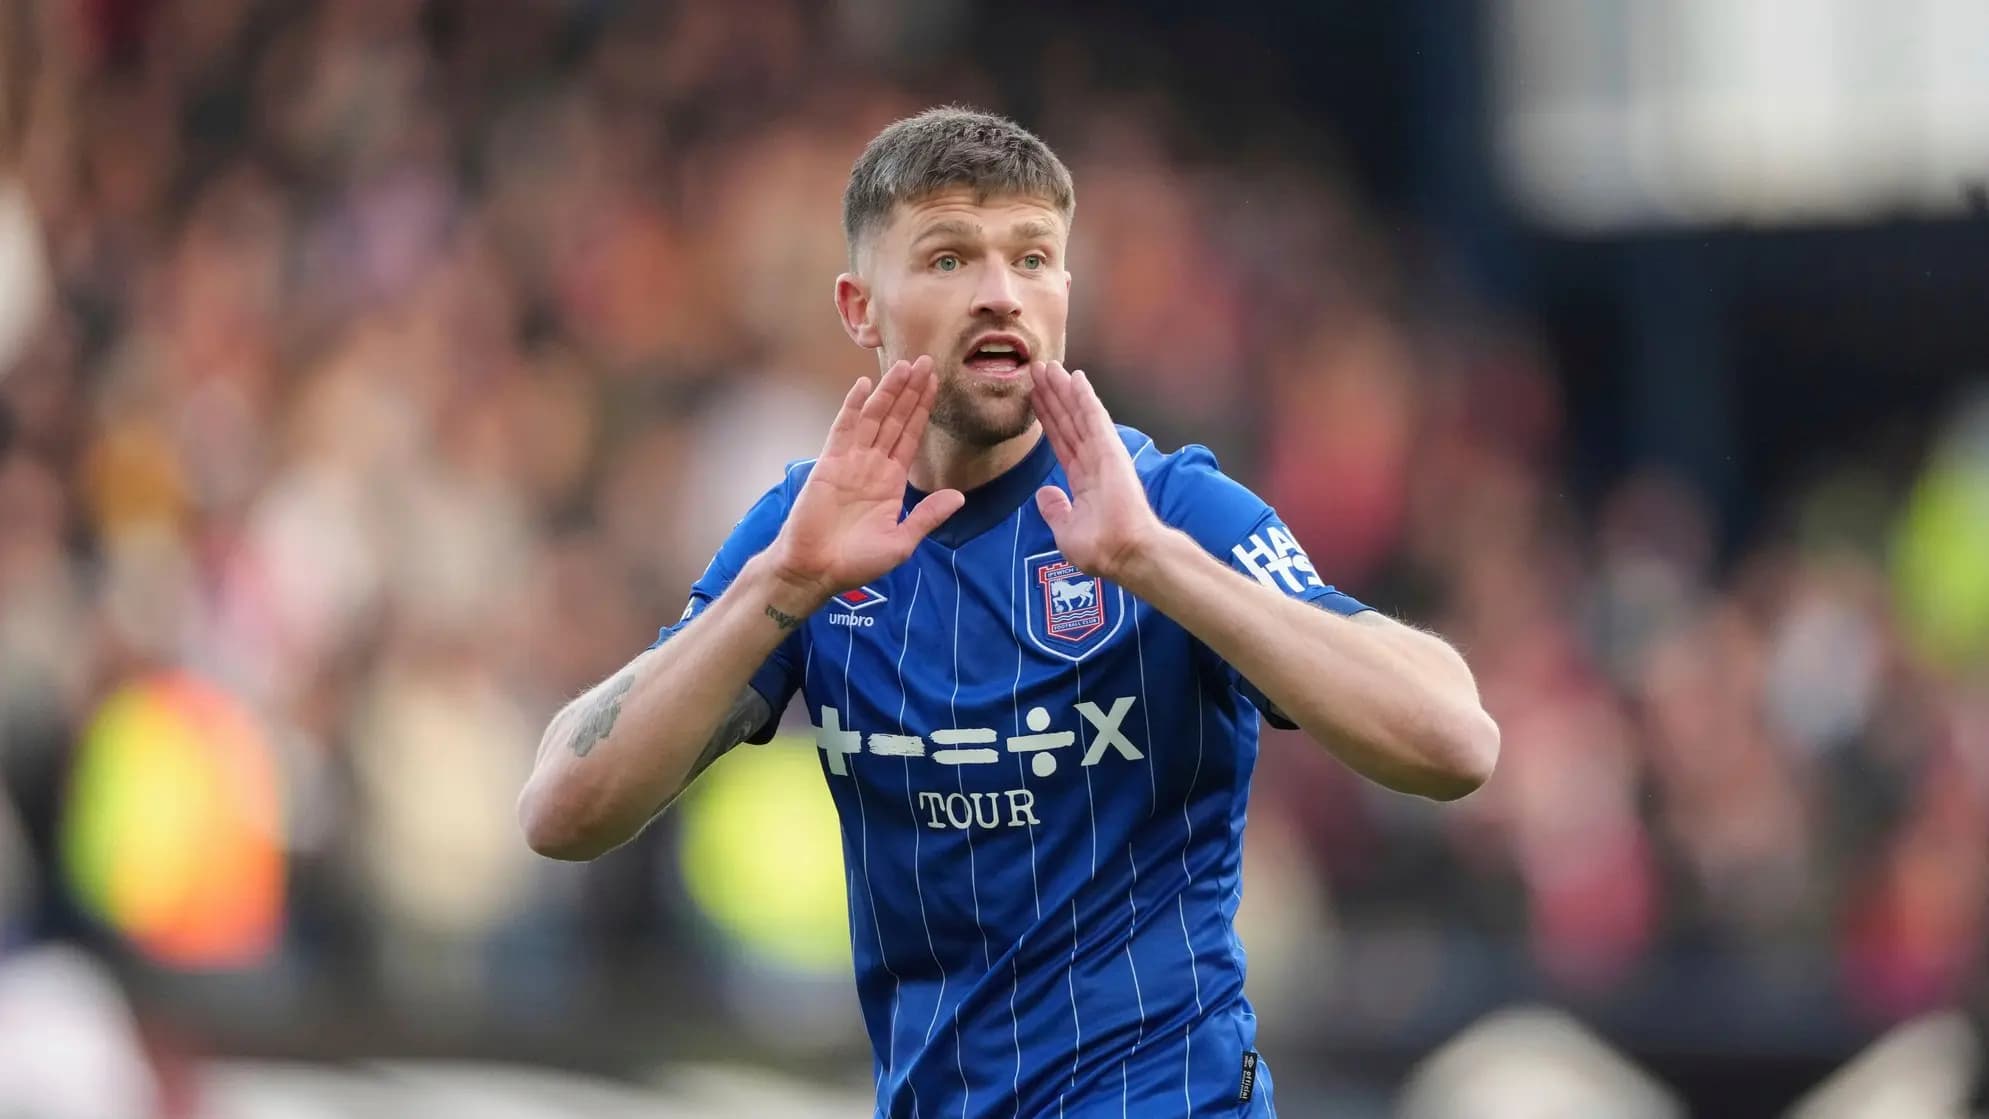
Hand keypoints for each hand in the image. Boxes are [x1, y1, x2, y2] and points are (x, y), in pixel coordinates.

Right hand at [768, 356, 965, 604]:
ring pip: (873, 418)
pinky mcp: (829, 464)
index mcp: (892, 482)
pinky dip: (853, 407)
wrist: (816, 570)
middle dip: (911, 391)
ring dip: (888, 392)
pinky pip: (843, 429)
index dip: (923, 410)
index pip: (911, 437)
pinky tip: (864, 385)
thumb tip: (959, 498)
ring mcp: (850, 462)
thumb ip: (928, 517)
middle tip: (927, 361)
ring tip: (904, 365)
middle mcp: (873, 466)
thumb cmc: (856, 562)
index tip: (936, 384)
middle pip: (895, 419)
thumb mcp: (901, 542)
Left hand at [1029, 361, 1167, 582]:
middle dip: (1052, 396)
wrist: (1123, 553)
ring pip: (1078, 414)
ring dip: (1063, 390)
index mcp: (1082, 480)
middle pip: (1067, 421)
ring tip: (1048, 366)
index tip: (1034, 398)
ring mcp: (1102, 453)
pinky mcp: (1110, 449)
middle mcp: (1092, 462)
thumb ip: (1055, 509)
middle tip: (1037, 371)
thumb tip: (1045, 493)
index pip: (1060, 442)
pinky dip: (1085, 397)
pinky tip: (1075, 377)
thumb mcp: (1065, 531)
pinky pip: (1094, 418)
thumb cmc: (1100, 549)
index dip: (1047, 418)